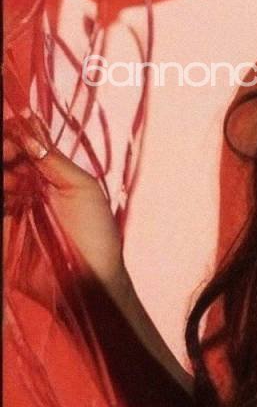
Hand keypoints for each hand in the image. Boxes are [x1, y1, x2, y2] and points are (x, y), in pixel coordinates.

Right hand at [3, 113, 127, 311]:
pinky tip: (8, 199)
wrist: (88, 279)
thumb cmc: (96, 234)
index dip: (15, 135)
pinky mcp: (1, 231)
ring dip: (1, 173)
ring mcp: (10, 209)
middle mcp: (26, 188)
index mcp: (48, 174)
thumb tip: (30, 127)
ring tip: (14, 183)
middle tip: (10, 152)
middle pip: (3, 159)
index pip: (22, 145)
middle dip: (4, 149)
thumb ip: (54, 159)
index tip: (15, 132)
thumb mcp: (82, 188)